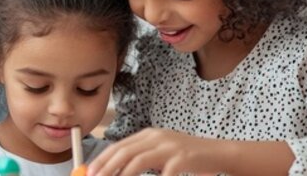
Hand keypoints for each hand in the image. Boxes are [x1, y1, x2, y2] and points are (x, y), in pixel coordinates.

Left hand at [88, 128, 225, 175]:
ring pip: (138, 161)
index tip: (89, 172)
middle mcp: (157, 137)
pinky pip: (163, 173)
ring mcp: (170, 147)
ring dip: (122, 174)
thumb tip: (113, 170)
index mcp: (149, 135)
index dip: (102, 159)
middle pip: (125, 152)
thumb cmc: (187, 158)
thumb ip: (140, 158)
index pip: (119, 146)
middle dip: (106, 167)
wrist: (218, 153)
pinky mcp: (183, 159)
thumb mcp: (161, 153)